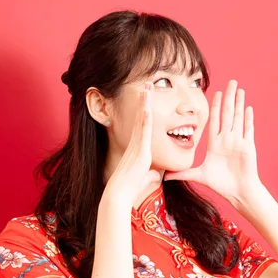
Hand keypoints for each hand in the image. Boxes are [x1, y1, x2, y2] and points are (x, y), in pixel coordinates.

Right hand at [103, 82, 160, 207]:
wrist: (120, 193)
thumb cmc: (131, 187)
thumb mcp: (146, 177)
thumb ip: (151, 173)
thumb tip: (156, 173)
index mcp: (139, 147)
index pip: (144, 124)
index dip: (146, 109)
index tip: (149, 97)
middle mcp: (137, 142)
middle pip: (142, 116)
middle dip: (144, 99)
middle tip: (148, 83)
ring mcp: (137, 144)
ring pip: (142, 118)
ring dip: (144, 102)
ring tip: (147, 86)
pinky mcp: (139, 149)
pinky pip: (143, 130)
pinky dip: (145, 117)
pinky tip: (148, 106)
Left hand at [164, 80, 260, 202]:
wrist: (238, 192)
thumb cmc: (222, 184)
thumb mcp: (199, 175)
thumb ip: (183, 172)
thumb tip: (165, 176)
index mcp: (216, 143)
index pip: (215, 120)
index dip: (215, 106)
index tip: (215, 93)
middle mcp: (227, 139)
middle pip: (228, 113)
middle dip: (229, 97)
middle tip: (231, 82)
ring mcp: (238, 141)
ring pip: (238, 117)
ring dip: (239, 103)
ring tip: (239, 89)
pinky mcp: (247, 146)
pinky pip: (247, 129)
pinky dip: (248, 119)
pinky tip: (248, 107)